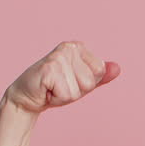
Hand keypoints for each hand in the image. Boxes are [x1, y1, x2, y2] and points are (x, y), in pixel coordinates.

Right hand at [2, 41, 120, 114]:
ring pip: (79, 90)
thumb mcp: (81, 83)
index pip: (100, 71)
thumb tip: (118, 68)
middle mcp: (69, 47)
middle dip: (76, 91)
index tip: (69, 81)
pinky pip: (67, 94)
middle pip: (90, 82)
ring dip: (65, 96)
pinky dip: (57, 98)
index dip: (85, 84)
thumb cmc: (54, 89)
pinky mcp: (49, 69)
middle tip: (59, 86)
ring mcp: (59, 57)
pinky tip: (46, 90)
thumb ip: (99, 77)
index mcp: (78, 46)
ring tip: (52, 88)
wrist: (26, 97)